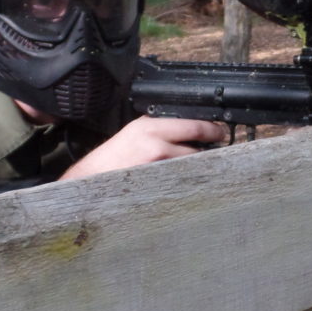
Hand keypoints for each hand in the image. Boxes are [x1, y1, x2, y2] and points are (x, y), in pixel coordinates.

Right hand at [59, 116, 228, 180]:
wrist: (91, 181)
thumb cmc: (111, 160)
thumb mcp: (134, 134)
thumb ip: (159, 131)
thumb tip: (187, 132)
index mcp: (150, 127)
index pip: (193, 126)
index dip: (211, 130)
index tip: (220, 132)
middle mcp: (157, 144)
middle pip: (198, 146)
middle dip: (209, 149)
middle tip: (216, 150)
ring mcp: (159, 166)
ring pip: (192, 165)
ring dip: (196, 167)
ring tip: (190, 169)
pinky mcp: (159, 184)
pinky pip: (182, 181)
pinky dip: (185, 181)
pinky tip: (179, 182)